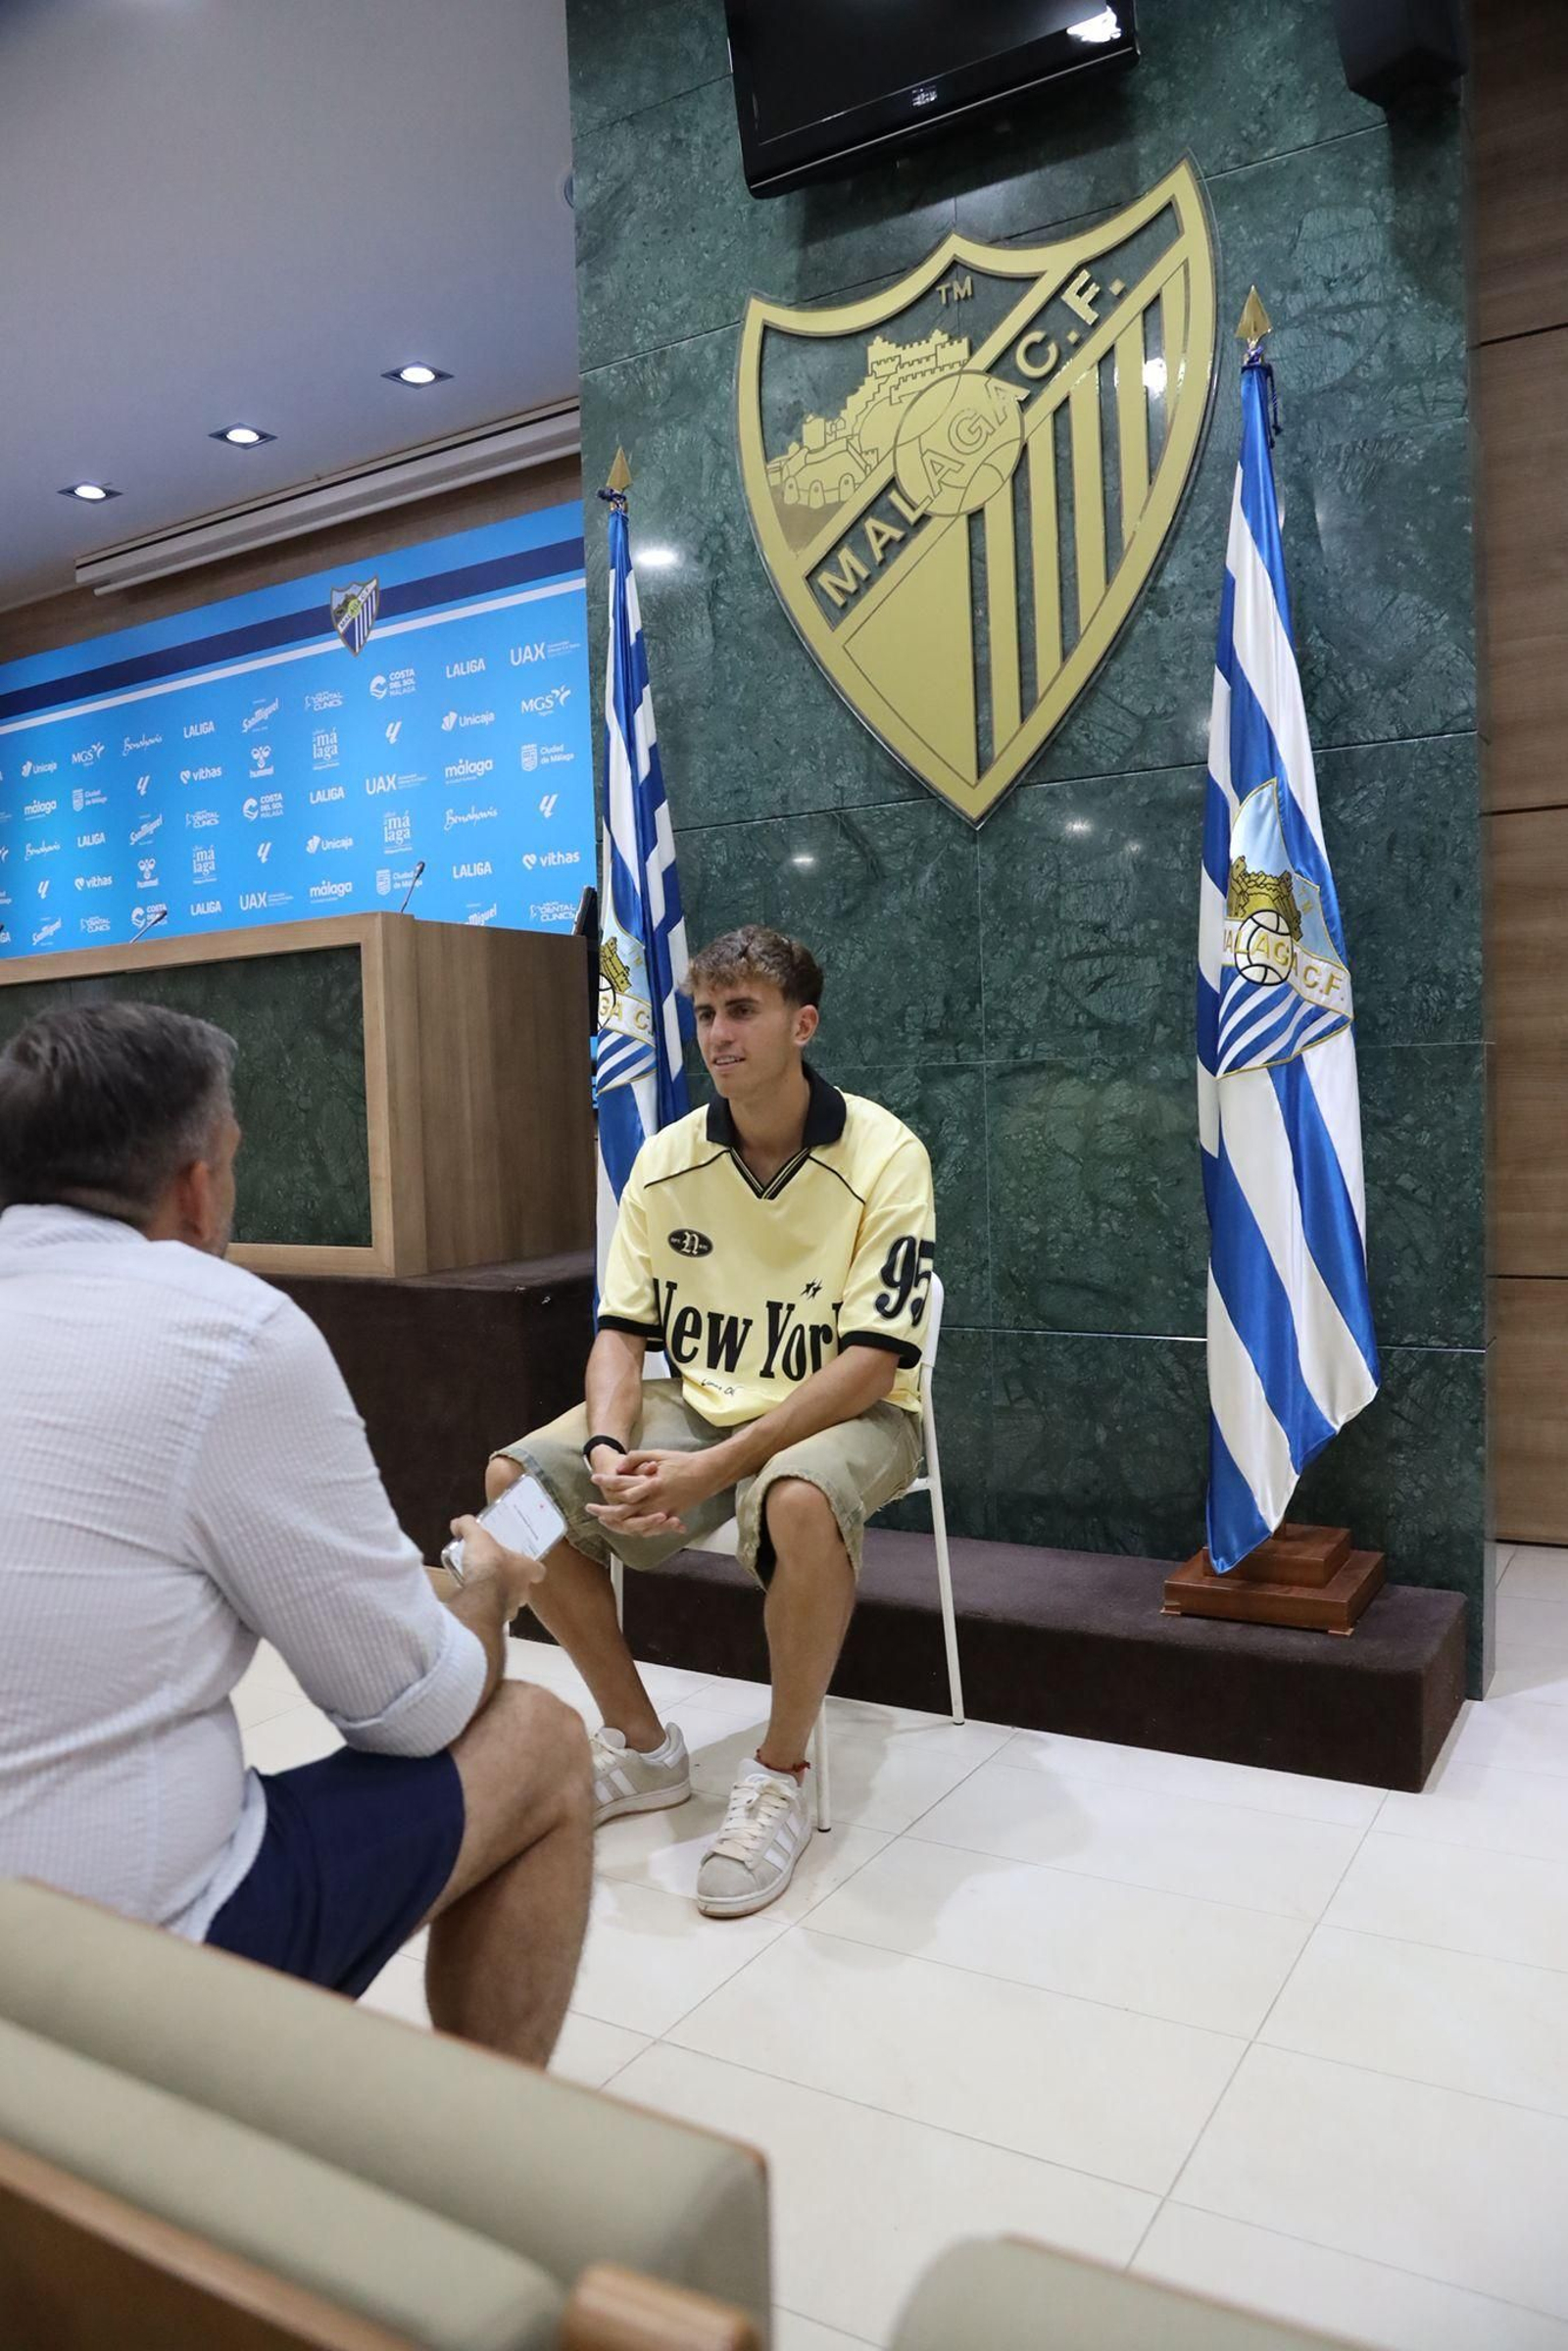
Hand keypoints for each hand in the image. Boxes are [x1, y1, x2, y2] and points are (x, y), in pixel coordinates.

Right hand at [449, 1514, 546, 1611]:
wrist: (478, 1597)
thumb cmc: (488, 1565)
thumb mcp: (477, 1537)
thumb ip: (469, 1527)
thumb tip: (458, 1522)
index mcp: (525, 1570)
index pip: (538, 1570)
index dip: (532, 1567)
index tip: (523, 1564)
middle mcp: (522, 1591)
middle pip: (523, 1589)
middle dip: (512, 1584)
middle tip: (498, 1575)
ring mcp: (509, 1609)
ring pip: (509, 1604)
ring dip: (498, 1598)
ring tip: (483, 1589)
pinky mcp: (494, 1621)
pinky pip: (491, 1616)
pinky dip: (484, 1610)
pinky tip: (472, 1602)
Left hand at [586, 1447, 726, 1539]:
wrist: (708, 1473)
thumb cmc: (683, 1462)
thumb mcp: (659, 1454)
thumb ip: (637, 1458)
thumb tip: (620, 1467)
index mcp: (650, 1482)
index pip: (621, 1484)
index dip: (605, 1481)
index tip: (594, 1478)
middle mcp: (654, 1499)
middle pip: (623, 1511)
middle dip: (604, 1511)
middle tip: (590, 1508)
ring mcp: (663, 1510)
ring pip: (633, 1523)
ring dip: (616, 1523)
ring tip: (603, 1520)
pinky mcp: (670, 1516)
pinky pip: (649, 1529)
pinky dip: (635, 1529)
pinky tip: (625, 1527)